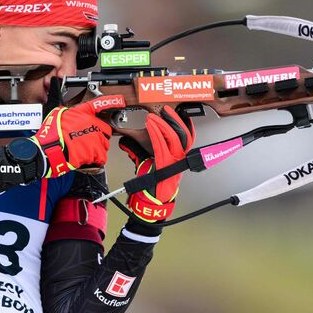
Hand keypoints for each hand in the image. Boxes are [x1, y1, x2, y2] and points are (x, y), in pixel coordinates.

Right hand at [30, 95, 124, 176]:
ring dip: (97, 149)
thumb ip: (70, 114)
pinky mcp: (94, 152)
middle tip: (88, 140)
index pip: (99, 104)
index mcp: (82, 113)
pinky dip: (95, 160)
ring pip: (104, 145)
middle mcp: (91, 124)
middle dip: (100, 136)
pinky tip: (85, 157)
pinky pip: (100, 157)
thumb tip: (72, 115)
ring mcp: (94, 138)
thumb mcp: (58, 115)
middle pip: (106, 130)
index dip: (112, 101)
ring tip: (83, 150)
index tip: (120, 100)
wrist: (49, 150)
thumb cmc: (51, 134)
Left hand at [119, 106, 194, 221]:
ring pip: (175, 138)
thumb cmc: (150, 187)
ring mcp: (173, 162)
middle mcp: (178, 160)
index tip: (180, 114)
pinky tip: (150, 126)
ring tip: (154, 116)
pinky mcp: (165, 165)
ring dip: (164, 124)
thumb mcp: (144, 164)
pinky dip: (156, 133)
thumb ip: (137, 151)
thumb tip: (125, 141)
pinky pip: (162, 146)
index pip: (187, 139)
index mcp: (176, 158)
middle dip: (175, 120)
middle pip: (184, 135)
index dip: (185, 125)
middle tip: (167, 110)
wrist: (150, 203)